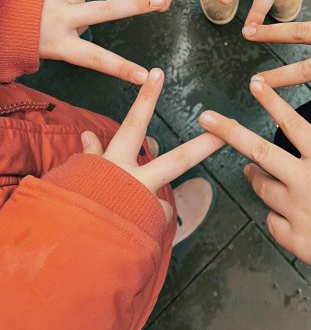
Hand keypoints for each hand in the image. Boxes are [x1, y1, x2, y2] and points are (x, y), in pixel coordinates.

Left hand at [39, 0, 163, 82]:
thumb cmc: (11, 38)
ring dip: (71, 9)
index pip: (96, 59)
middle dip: (136, 5)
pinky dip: (57, 0)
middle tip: (160, 0)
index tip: (144, 76)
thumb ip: (64, 42)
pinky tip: (37, 4)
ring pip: (80, 2)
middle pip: (107, 10)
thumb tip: (83, 28)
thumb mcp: (36, 52)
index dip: (122, 68)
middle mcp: (61, 19)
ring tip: (44, 15)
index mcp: (58, 44)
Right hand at [82, 69, 223, 222]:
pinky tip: (128, 229)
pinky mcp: (150, 231)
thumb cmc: (68, 211)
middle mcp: (135, 183)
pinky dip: (143, 221)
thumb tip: (88, 134)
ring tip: (126, 215)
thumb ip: (90, 156)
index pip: (132, 124)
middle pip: (178, 161)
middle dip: (204, 145)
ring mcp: (146, 209)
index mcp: (113, 165)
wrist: (66, 255)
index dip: (146, 98)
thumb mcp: (75, 177)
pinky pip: (152, 219)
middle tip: (225, 130)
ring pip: (163, 201)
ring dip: (152, 206)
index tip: (159, 73)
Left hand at [199, 81, 310, 284]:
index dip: (272, 101)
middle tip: (206, 119)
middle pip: (259, 151)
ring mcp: (296, 212)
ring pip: (262, 189)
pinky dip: (278, 218)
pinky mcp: (293, 240)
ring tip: (253, 175)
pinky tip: (290, 219)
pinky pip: (273, 223)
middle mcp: (305, 182)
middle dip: (228, 132)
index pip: (293, 123)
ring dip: (257, 180)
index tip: (255, 84)